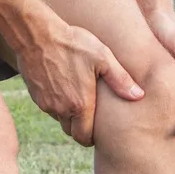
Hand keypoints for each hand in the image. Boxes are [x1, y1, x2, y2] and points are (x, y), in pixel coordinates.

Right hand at [16, 25, 144, 146]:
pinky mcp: (35, 96)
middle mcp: (61, 109)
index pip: (84, 138)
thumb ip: (120, 80)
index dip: (92, 137)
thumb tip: (139, 96)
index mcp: (80, 105)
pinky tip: (63, 86)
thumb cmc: (73, 44)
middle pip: (72, 132)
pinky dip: (56, 103)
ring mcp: (46, 104)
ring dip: (68, 114)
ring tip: (78, 95)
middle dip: (81, 127)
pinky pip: (49, 108)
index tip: (98, 128)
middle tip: (90, 112)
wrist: (37, 35)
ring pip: (60, 119)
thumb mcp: (102, 58)